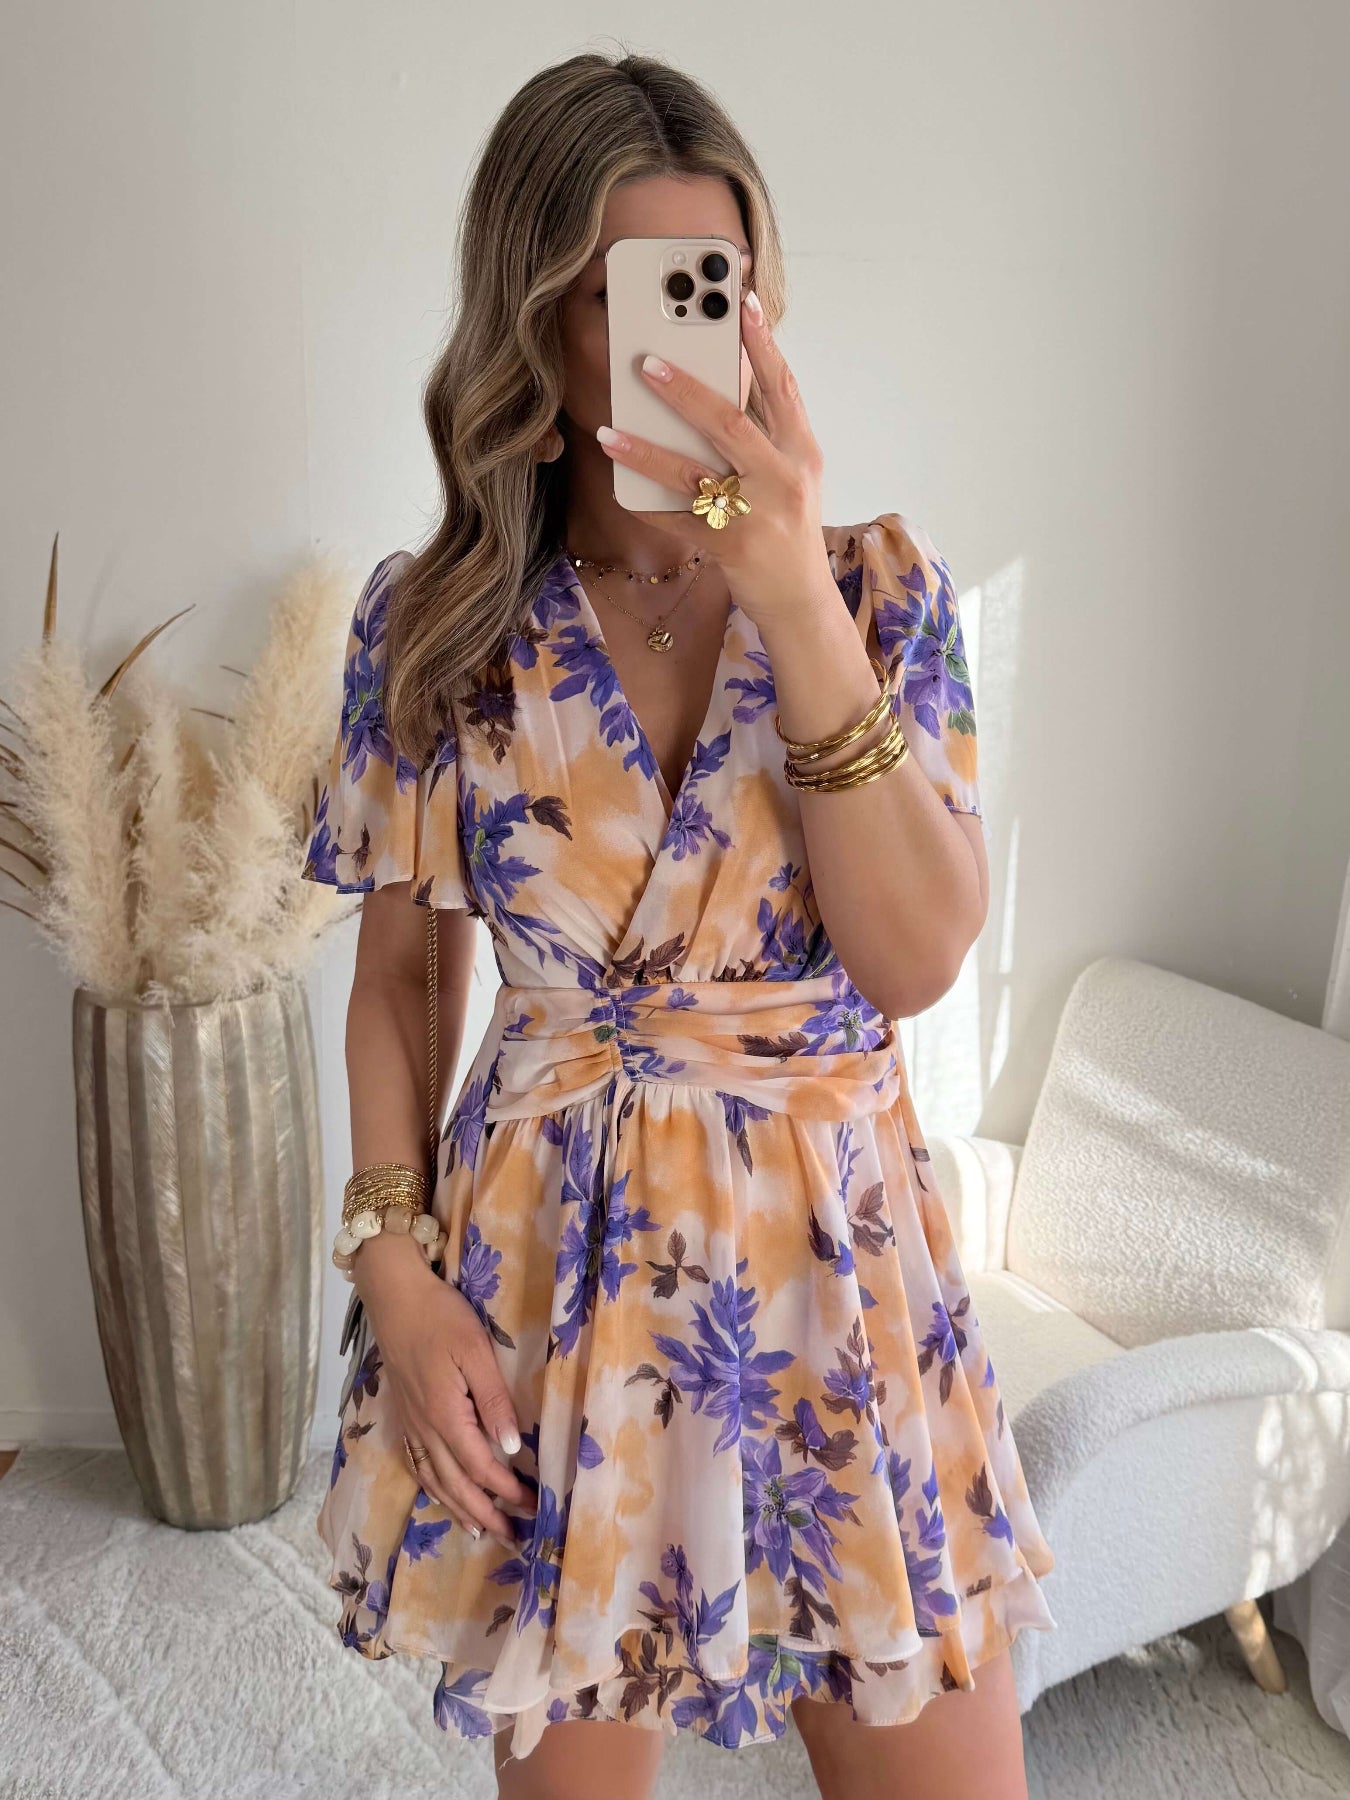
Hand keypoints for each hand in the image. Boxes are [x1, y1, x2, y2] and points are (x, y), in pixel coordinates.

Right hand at [365, 1256, 537, 1548]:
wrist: (394, 1297)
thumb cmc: (441, 1317)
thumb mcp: (476, 1351)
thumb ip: (493, 1400)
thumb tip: (510, 1449)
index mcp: (446, 1415)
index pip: (480, 1467)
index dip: (507, 1491)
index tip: (532, 1506)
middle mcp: (425, 1428)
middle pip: (456, 1484)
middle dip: (485, 1513)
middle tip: (512, 1537)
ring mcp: (410, 1423)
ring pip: (433, 1479)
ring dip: (457, 1508)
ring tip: (477, 1530)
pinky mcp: (403, 1414)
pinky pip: (416, 1463)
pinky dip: (431, 1486)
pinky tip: (440, 1492)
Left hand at [597, 290, 832, 624]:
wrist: (800, 600)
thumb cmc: (786, 529)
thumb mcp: (791, 475)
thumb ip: (764, 434)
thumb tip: (714, 389)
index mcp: (801, 452)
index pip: (783, 387)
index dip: (762, 344)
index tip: (741, 303)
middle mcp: (783, 478)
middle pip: (730, 424)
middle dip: (686, 390)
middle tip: (648, 363)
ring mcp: (757, 514)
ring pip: (694, 473)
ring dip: (646, 450)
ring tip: (609, 430)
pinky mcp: (731, 547)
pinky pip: (678, 520)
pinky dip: (646, 503)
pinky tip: (619, 485)